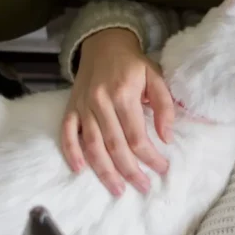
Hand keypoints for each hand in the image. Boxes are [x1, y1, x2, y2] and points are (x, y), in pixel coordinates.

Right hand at [62, 28, 174, 195]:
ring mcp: (83, 107)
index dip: (150, 157)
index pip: (137, 136)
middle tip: (143, 187)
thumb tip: (166, 136)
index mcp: (123, 95)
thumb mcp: (156, 77)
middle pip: (115, 146)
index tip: (162, 168)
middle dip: (130, 171)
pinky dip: (71, 152)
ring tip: (118, 190)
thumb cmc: (133, 65)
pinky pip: (67, 133)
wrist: (103, 44)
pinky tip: (80, 170)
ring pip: (92, 146)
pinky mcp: (71, 108)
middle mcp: (100, 102)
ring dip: (104, 171)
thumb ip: (164, 106)